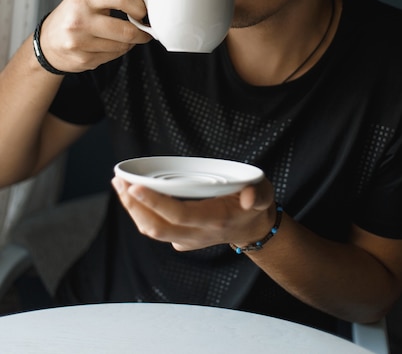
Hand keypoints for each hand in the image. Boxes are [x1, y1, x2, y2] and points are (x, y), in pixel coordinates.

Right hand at [38, 0, 152, 72]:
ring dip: (130, 42)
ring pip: (122, 46)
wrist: (48, 42)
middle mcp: (79, 20)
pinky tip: (109, 43)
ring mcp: (80, 42)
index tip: (143, 11)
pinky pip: (114, 56)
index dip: (139, 6)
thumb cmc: (74, 12)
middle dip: (142, 31)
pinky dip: (118, 50)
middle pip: (126, 30)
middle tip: (144, 28)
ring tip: (122, 34)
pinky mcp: (83, 60)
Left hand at [111, 176, 275, 250]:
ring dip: (132, 210)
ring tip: (118, 184)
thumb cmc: (256, 206)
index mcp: (214, 220)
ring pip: (151, 230)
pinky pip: (155, 229)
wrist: (254, 229)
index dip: (155, 202)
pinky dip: (139, 213)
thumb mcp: (264, 194)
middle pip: (156, 226)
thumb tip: (248, 197)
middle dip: (133, 206)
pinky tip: (130, 195)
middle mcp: (197, 233)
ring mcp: (187, 239)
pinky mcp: (181, 238)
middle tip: (118, 181)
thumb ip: (259, 194)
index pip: (178, 215)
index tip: (135, 187)